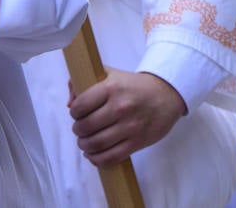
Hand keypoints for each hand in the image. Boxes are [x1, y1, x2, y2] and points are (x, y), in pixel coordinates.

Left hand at [69, 68, 185, 165]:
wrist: (166, 94)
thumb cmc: (133, 85)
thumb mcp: (109, 74)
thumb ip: (84, 83)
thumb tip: (70, 103)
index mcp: (111, 88)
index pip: (81, 105)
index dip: (74, 113)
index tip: (76, 114)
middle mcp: (120, 108)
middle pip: (87, 126)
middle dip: (78, 130)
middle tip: (80, 129)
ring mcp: (130, 127)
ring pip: (97, 143)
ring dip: (85, 146)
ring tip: (84, 142)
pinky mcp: (138, 142)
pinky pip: (112, 156)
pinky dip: (98, 159)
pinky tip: (93, 155)